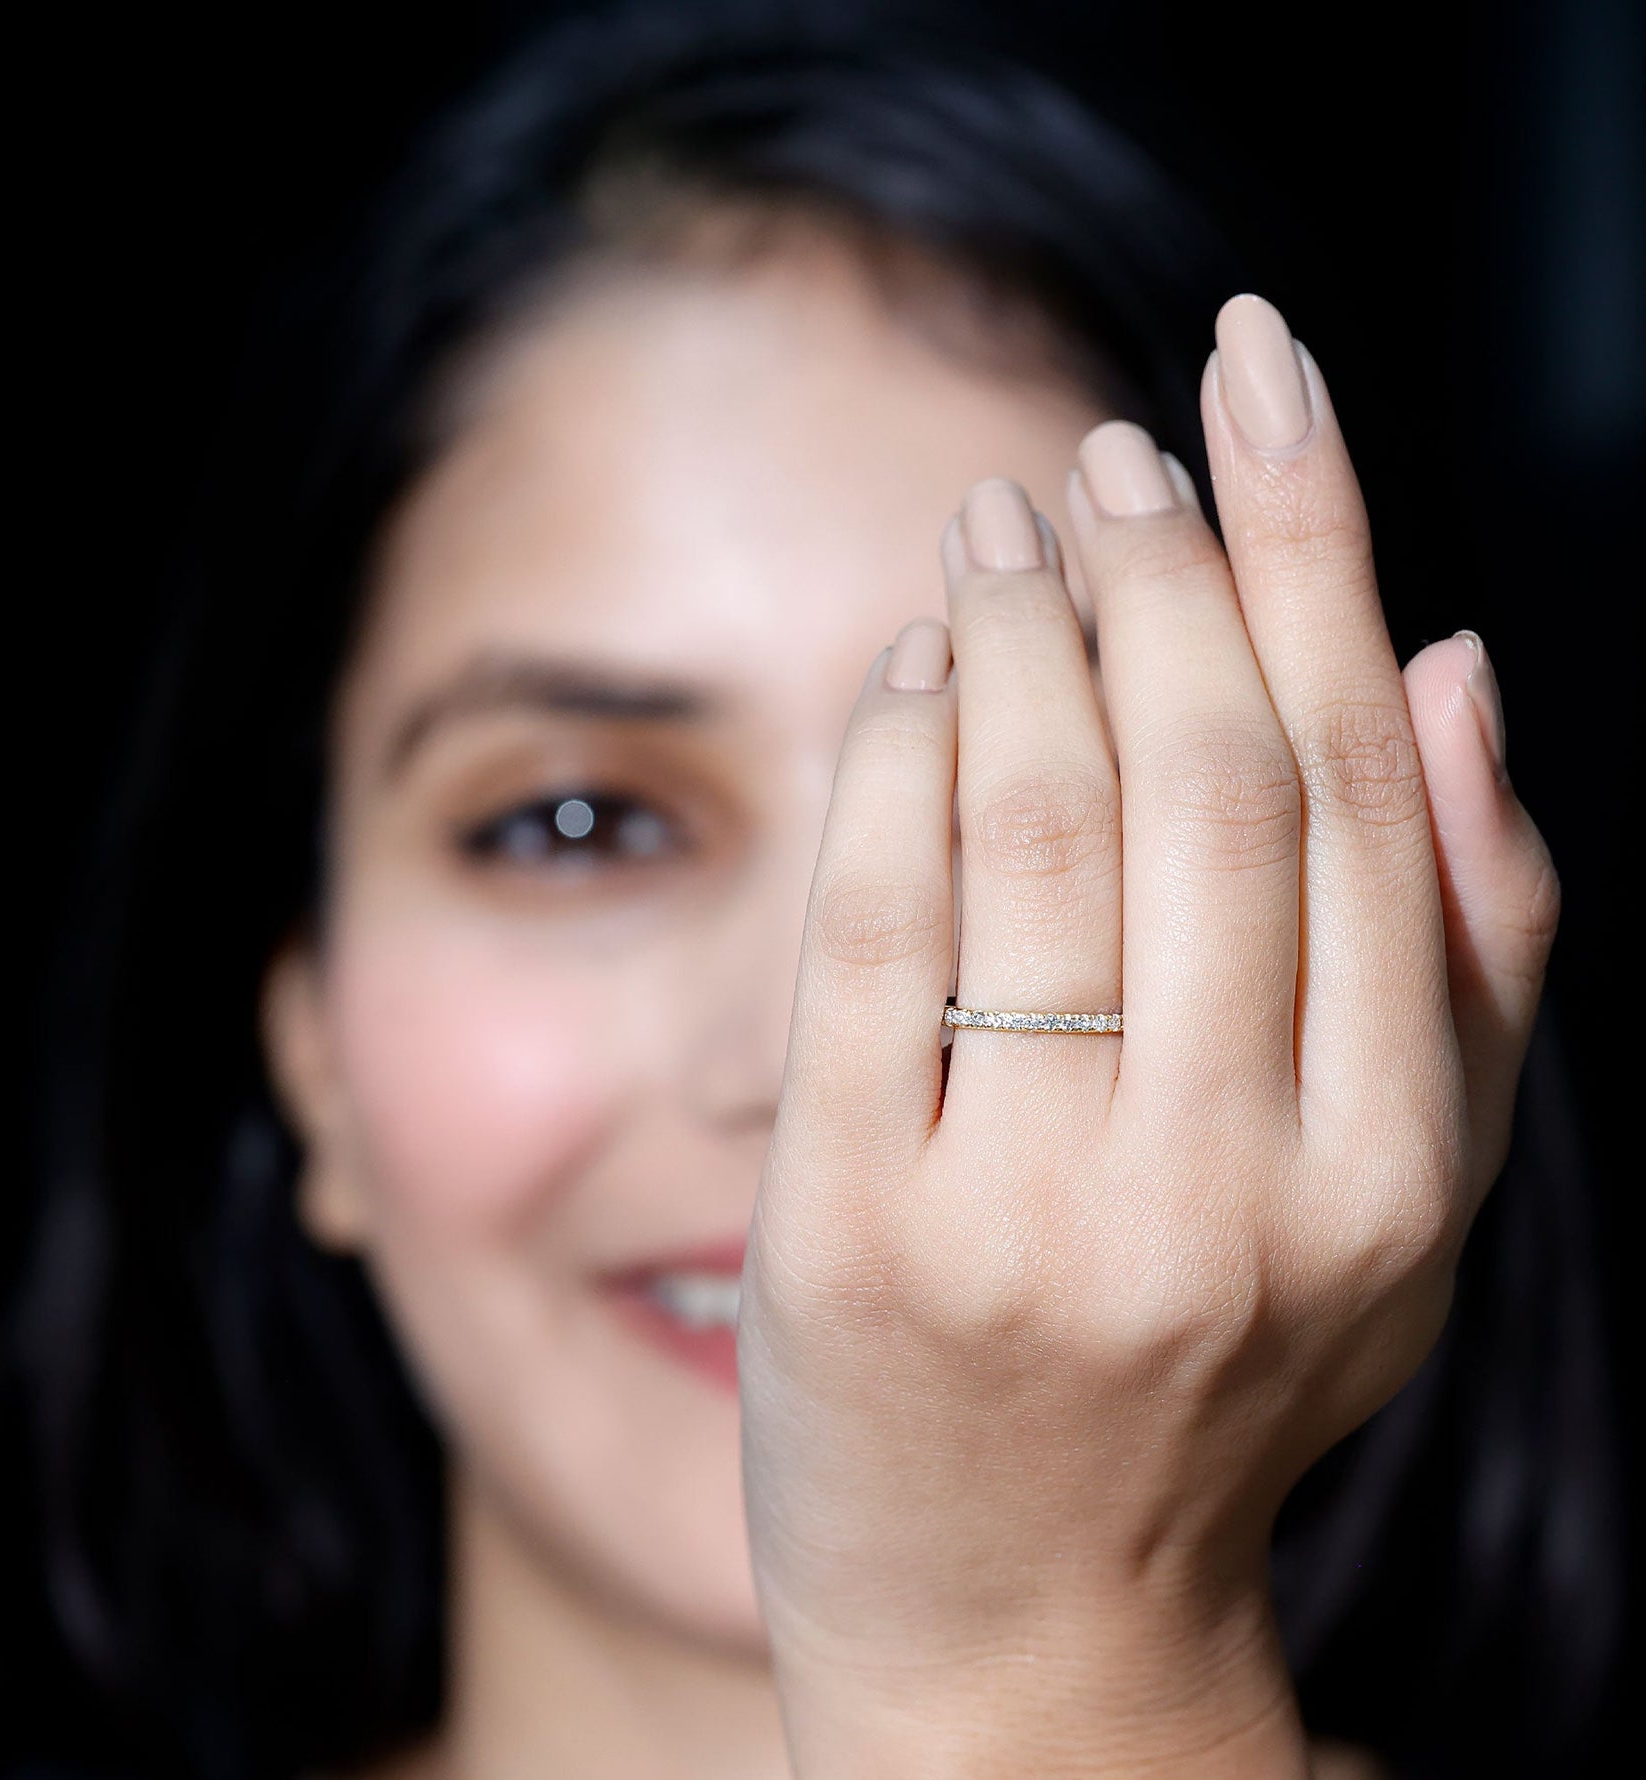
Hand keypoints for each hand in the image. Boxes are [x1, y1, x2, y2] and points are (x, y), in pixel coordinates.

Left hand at [737, 294, 1557, 1777]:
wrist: (1027, 1623)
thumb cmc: (1212, 1386)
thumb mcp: (1400, 1204)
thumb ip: (1460, 949)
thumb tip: (1453, 671)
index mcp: (1388, 1159)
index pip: (1351, 779)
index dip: (1309, 543)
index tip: (1259, 377)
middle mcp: (1228, 1182)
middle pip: (1202, 775)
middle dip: (1156, 570)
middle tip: (1108, 459)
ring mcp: (1031, 1215)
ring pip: (1034, 829)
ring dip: (1010, 634)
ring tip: (999, 529)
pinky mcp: (855, 1236)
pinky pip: (871, 937)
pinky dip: (882, 768)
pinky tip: (896, 678)